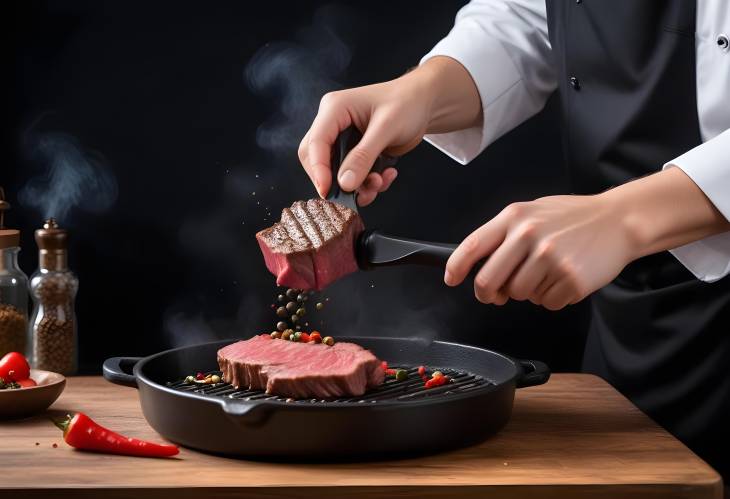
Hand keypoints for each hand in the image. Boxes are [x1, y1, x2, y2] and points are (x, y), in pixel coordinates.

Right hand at [298, 56, 481, 205]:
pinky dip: (368, 183)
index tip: (327, 191)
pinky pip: (352, 175)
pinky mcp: (355, 152)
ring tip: (379, 183)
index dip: (318, 169)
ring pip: (336, 171)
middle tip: (357, 194)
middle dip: (337, 181)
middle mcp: (334, 123)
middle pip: (318, 159)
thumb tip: (345, 182)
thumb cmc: (407, 103)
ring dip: (357, 185)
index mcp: (334, 109)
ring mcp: (343, 139)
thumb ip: (364, 156)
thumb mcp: (386, 128)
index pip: (315, 143)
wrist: (425, 103)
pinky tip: (386, 175)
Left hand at [444, 194, 634, 309]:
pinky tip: (564, 278)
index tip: (451, 280)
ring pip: (519, 295)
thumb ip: (505, 235)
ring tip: (546, 273)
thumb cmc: (572, 218)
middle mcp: (528, 235)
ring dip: (528, 292)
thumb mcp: (533, 212)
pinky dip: (552, 297)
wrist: (618, 220)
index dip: (456, 267)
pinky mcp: (570, 279)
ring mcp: (550, 258)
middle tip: (495, 295)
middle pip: (488, 281)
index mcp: (515, 217)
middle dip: (487, 294)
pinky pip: (547, 303)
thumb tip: (479, 268)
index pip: (473, 245)